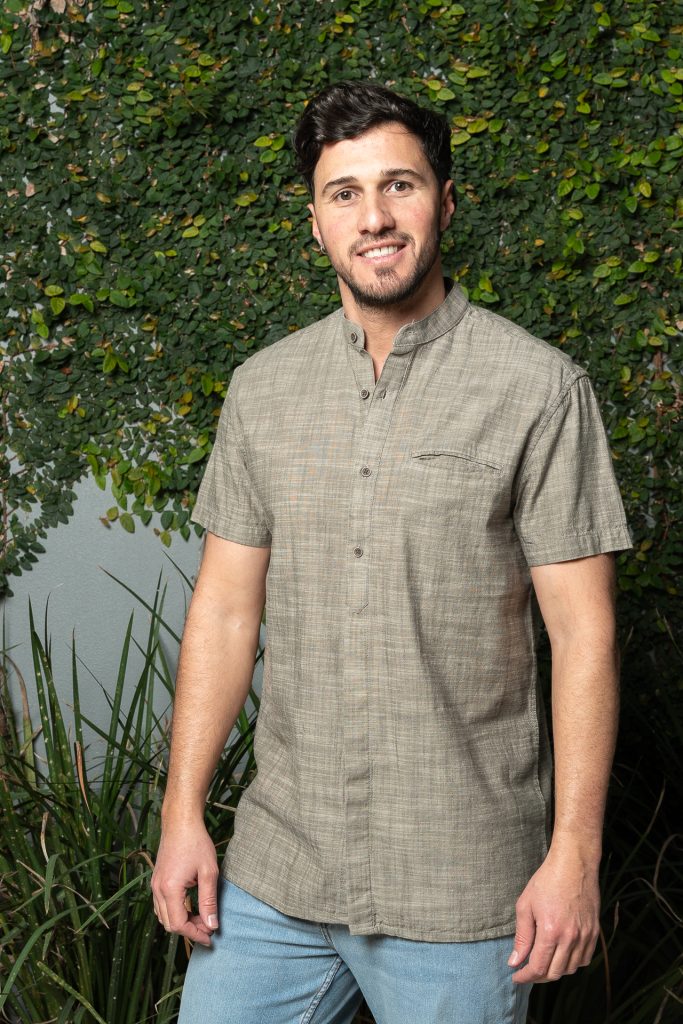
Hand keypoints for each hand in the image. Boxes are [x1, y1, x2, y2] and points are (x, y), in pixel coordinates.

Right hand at [151, 819, 219, 946]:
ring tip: (202, 918)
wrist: (180, 822)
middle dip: (189, 930)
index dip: (195, 934)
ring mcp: (155, 885)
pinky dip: (175, 912)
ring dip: (182, 922)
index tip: (211, 937)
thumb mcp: (208, 872)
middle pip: (169, 924)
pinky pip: (161, 906)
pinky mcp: (156, 881)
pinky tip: (191, 908)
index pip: (179, 925)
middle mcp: (157, 890)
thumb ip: (209, 901)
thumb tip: (212, 925)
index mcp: (169, 889)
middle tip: (209, 928)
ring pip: (164, 916)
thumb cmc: (196, 843)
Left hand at [508, 845, 600, 983]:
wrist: (573, 865)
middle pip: (554, 973)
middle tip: (527, 971)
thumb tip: (515, 961)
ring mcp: (585, 936)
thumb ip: (521, 937)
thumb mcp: (525, 905)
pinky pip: (584, 959)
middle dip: (538, 977)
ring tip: (543, 962)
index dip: (525, 977)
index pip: (537, 968)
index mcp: (551, 931)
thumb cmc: (547, 881)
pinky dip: (572, 963)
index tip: (516, 976)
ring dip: (555, 971)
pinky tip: (561, 955)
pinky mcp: (594, 932)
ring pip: (570, 969)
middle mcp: (570, 938)